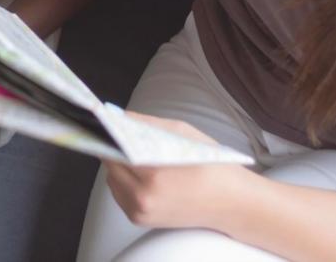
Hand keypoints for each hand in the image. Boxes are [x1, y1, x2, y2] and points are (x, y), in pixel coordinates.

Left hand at [102, 113, 252, 230]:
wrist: (231, 202)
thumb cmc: (212, 165)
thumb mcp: (181, 133)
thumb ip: (145, 123)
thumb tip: (118, 115)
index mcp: (153, 176)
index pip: (114, 150)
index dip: (109, 135)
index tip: (104, 123)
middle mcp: (143, 198)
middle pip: (110, 165)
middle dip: (115, 148)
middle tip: (123, 135)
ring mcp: (140, 212)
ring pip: (112, 179)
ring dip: (119, 165)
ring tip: (137, 155)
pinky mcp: (140, 220)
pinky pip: (119, 193)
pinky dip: (124, 181)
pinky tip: (142, 173)